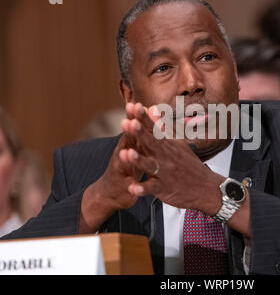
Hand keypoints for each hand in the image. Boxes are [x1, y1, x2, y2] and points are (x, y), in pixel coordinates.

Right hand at [79, 103, 154, 232]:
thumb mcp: (135, 146)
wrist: (111, 192)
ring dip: (126, 158)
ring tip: (127, 152)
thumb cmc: (127, 165)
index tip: (138, 104)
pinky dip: (130, 187)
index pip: (133, 128)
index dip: (135, 117)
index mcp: (130, 144)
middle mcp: (122, 155)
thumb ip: (144, 130)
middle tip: (131, 120)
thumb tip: (152, 110)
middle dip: (129, 131)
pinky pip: (126, 187)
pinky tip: (131, 187)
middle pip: (126, 141)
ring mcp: (121, 172)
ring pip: (123, 164)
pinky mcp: (123, 188)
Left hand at [120, 102, 224, 214]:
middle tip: (128, 123)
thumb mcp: (177, 143)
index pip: (153, 128)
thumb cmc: (189, 165)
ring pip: (150, 165)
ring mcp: (164, 172)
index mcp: (167, 145)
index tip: (133, 106)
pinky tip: (133, 188)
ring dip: (139, 160)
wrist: (206, 187)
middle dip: (139, 133)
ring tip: (127, 153)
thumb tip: (151, 108)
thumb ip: (161, 127)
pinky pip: (152, 188)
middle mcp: (165, 156)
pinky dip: (142, 189)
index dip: (143, 117)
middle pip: (151, 143)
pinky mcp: (164, 188)